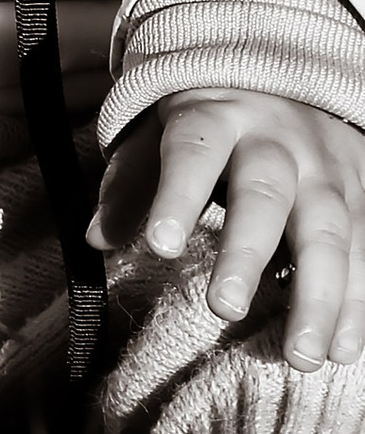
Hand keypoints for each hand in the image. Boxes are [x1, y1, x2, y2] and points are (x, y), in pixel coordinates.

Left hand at [95, 87, 364, 372]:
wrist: (290, 77)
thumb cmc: (211, 120)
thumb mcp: (163, 133)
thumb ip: (131, 184)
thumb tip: (96, 239)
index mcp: (216, 116)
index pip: (192, 151)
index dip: (177, 196)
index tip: (160, 246)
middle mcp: (278, 140)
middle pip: (264, 194)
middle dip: (247, 253)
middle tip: (225, 309)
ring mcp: (328, 168)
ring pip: (329, 230)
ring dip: (320, 297)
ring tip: (301, 356)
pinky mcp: (364, 195)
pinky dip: (360, 303)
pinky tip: (347, 349)